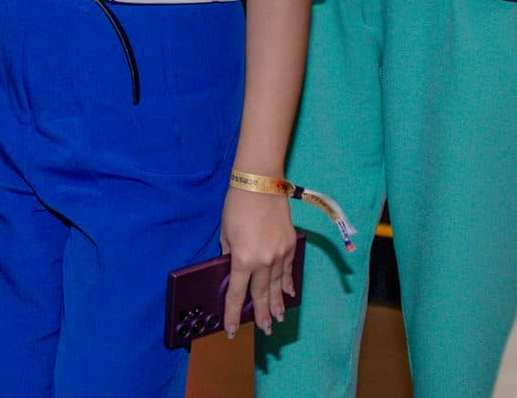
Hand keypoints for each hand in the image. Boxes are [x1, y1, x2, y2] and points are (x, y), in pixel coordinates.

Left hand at [219, 184, 296, 337]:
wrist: (261, 185)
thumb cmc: (236, 206)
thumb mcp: (225, 232)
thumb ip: (230, 254)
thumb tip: (233, 268)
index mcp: (243, 259)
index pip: (237, 294)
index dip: (233, 314)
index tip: (232, 330)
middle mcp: (264, 262)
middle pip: (261, 294)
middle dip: (262, 314)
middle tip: (264, 331)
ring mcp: (280, 255)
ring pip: (278, 286)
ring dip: (277, 304)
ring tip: (278, 319)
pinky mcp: (290, 246)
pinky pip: (288, 271)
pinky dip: (288, 284)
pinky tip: (289, 295)